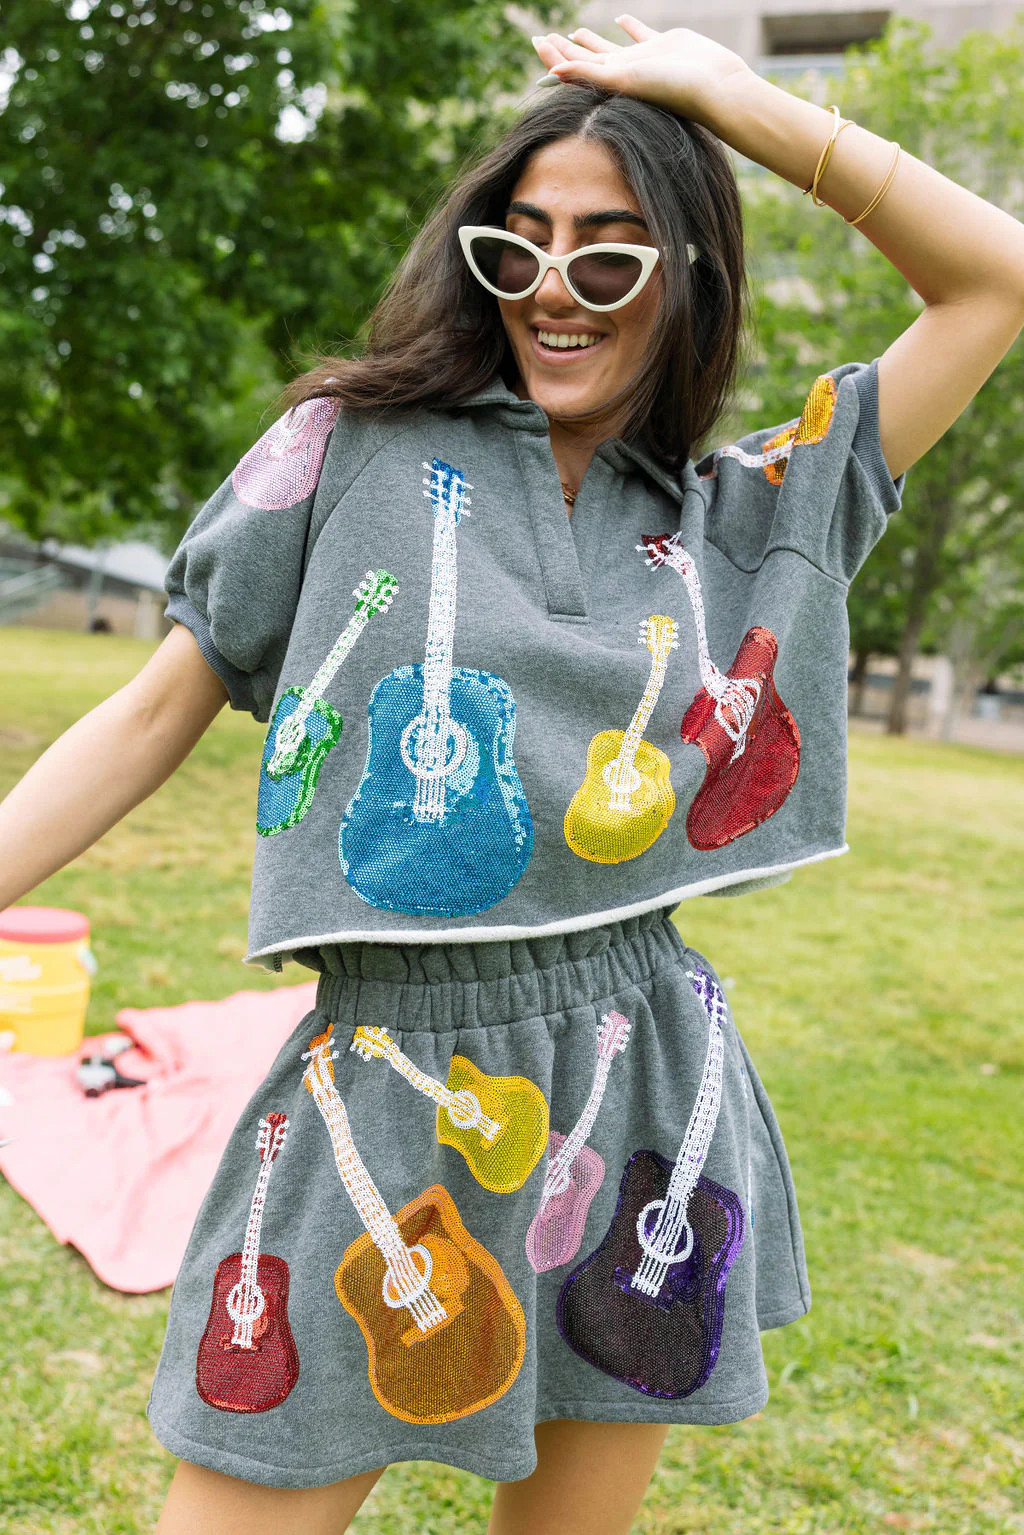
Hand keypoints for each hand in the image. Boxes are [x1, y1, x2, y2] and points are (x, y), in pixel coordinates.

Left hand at [532, 15, 751, 124]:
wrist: (712, 86)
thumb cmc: (670, 88)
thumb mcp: (624, 80)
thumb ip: (588, 74)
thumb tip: (551, 73)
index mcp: (611, 81)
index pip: (573, 66)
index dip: (552, 55)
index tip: (536, 40)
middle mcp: (624, 71)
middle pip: (585, 58)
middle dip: (563, 48)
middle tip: (544, 37)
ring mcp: (643, 58)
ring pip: (609, 46)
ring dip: (591, 40)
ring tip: (574, 31)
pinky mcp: (663, 44)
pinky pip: (640, 32)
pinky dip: (629, 25)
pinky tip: (620, 17)